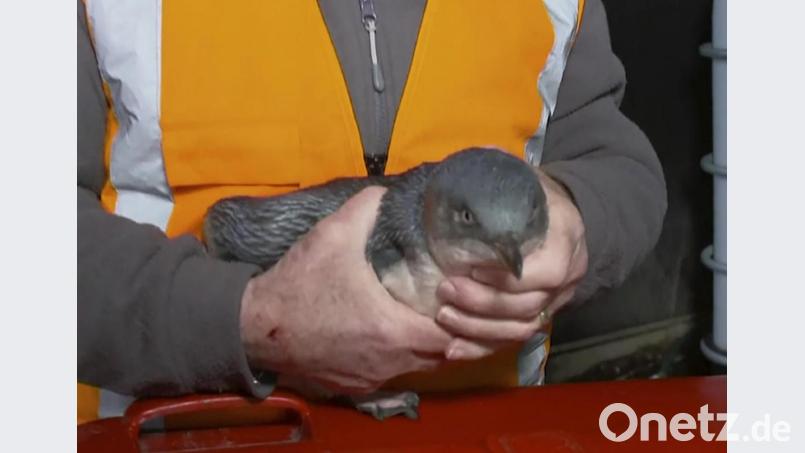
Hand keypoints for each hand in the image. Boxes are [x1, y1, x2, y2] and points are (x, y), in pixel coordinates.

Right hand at [240, 187, 451, 393]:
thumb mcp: (333, 235)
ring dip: (425, 347)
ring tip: (424, 316)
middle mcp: (388, 363)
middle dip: (450, 333)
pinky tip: (390, 335)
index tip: (458, 293)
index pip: (452, 335)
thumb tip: (388, 191)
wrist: (254, 327)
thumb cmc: (298, 283)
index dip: (462, 316)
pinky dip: (399, 358)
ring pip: (417, 368)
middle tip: (448, 304)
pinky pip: (391, 375)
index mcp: (392, 330)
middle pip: (441, 357)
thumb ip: (366, 209)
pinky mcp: (353, 386)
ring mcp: (371, 378)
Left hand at [435, 170, 588, 359]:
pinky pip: (512, 342)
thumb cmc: (535, 195)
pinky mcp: (540, 317)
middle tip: (446, 290)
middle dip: (483, 303)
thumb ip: (498, 174)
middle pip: (528, 305)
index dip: (507, 276)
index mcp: (565, 238)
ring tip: (443, 316)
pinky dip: (481, 347)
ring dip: (478, 329)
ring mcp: (555, 301)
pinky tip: (452, 347)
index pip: (545, 271)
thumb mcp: (522, 177)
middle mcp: (566, 277)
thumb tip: (466, 167)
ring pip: (520, 329)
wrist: (566, 217)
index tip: (470, 266)